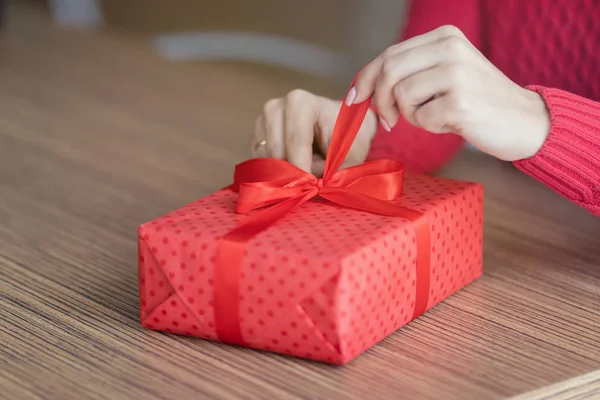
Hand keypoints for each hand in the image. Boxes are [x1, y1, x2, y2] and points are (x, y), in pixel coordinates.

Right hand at [252, 89, 377, 174]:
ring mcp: (263, 119)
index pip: (296, 139)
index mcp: (301, 102)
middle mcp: (276, 106)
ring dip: (285, 171)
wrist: (344, 126)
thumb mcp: (350, 156)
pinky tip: (293, 168)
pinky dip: (276, 170)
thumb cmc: (350, 138)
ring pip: (266, 158)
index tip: (309, 186)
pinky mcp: (258, 135)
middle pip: (277, 150)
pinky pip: (260, 160)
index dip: (302, 167)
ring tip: (306, 170)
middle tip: (311, 182)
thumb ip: (330, 170)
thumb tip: (310, 183)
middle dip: (293, 171)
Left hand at [348, 25, 550, 160]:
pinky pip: (420, 118)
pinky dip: (428, 127)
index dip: (364, 78)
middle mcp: (450, 48)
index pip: (389, 54)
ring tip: (435, 116)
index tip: (354, 99)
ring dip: (410, 115)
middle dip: (379, 100)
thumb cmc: (478, 101)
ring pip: (401, 96)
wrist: (524, 121)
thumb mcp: (445, 74)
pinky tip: (451, 123)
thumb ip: (410, 73)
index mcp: (444, 37)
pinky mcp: (460, 101)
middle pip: (388, 72)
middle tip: (389, 120)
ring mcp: (456, 73)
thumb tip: (362, 88)